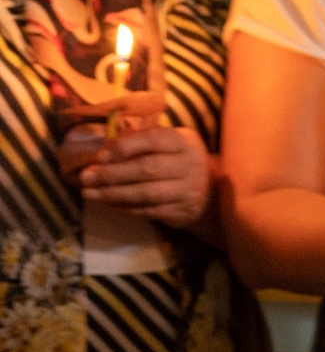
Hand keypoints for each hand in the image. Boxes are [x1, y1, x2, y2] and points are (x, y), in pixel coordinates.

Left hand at [61, 120, 210, 226]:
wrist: (211, 190)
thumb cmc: (177, 161)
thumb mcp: (168, 144)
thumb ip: (140, 141)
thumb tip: (103, 148)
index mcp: (183, 142)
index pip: (153, 140)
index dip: (124, 147)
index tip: (99, 156)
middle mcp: (190, 164)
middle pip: (147, 169)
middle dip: (112, 174)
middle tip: (86, 177)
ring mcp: (188, 190)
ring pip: (146, 193)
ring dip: (113, 194)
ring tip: (89, 193)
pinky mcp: (183, 211)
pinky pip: (149, 211)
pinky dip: (125, 208)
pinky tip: (107, 204)